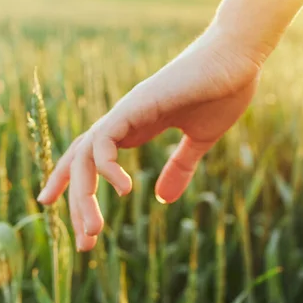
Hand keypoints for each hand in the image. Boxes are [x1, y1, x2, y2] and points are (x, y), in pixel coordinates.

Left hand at [37, 24, 262, 250]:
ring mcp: (128, 111)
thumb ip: (180, 166)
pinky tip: (123, 190)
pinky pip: (105, 138)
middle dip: (78, 203)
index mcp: (135, 128)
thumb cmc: (222, 92)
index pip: (92, 157)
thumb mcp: (199, 140)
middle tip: (85, 244)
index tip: (65, 214)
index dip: (74, 183)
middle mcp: (124, 120)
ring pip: (87, 154)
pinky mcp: (138, 104)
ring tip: (93, 231)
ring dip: (85, 194)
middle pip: (82, 162)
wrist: (238, 58)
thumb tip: (162, 199)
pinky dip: (107, 165)